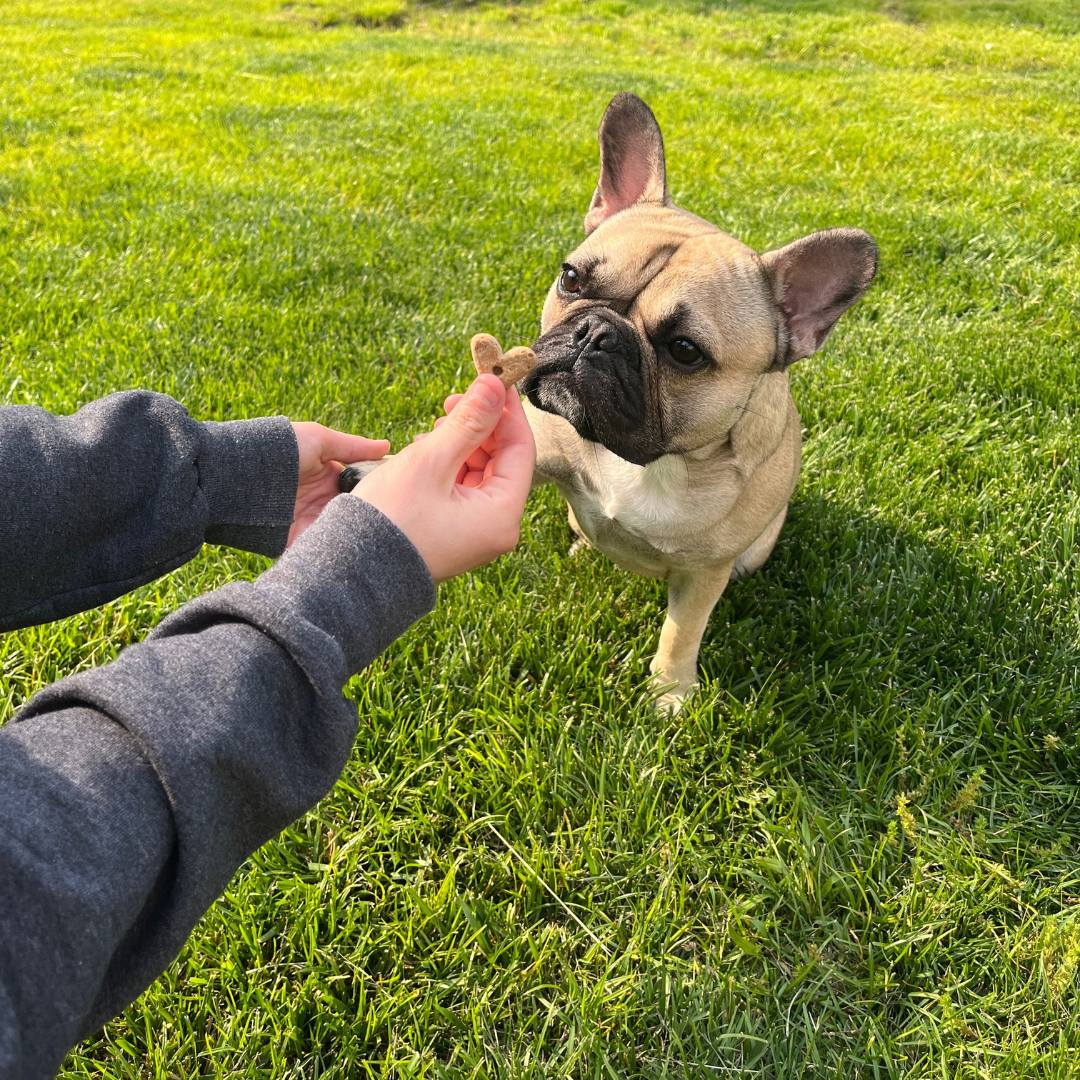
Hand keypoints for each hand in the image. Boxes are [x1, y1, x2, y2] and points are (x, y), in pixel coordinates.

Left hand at [289, 423, 389, 545]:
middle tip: (393, 518)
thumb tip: (388, 447)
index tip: (398, 493)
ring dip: (357, 534)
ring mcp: (309, 522)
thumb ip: (353, 447)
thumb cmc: (277, 448)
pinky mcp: (296, 541)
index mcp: (328, 477)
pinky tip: (354, 549)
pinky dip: (336, 550)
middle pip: (356, 512)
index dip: (379, 490)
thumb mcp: (318, 439)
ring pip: (342, 532)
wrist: (236, 474)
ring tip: (380, 537)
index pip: (361, 487)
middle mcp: (321, 500)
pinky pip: (321, 549)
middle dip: (372, 516)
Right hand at [352, 374, 535, 582]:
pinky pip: (461, 491)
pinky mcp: (452, 534)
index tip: (491, 380)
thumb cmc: (390, 519)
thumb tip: (494, 385)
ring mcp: (474, 534)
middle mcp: (496, 529)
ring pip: (480, 474)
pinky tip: (426, 450)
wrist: (348, 574)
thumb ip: (468, 421)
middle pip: (502, 462)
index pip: (521, 450)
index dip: (507, 411)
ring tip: (434, 427)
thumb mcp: (431, 461)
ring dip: (462, 444)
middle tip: (453, 399)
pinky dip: (449, 466)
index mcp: (502, 516)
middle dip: (480, 426)